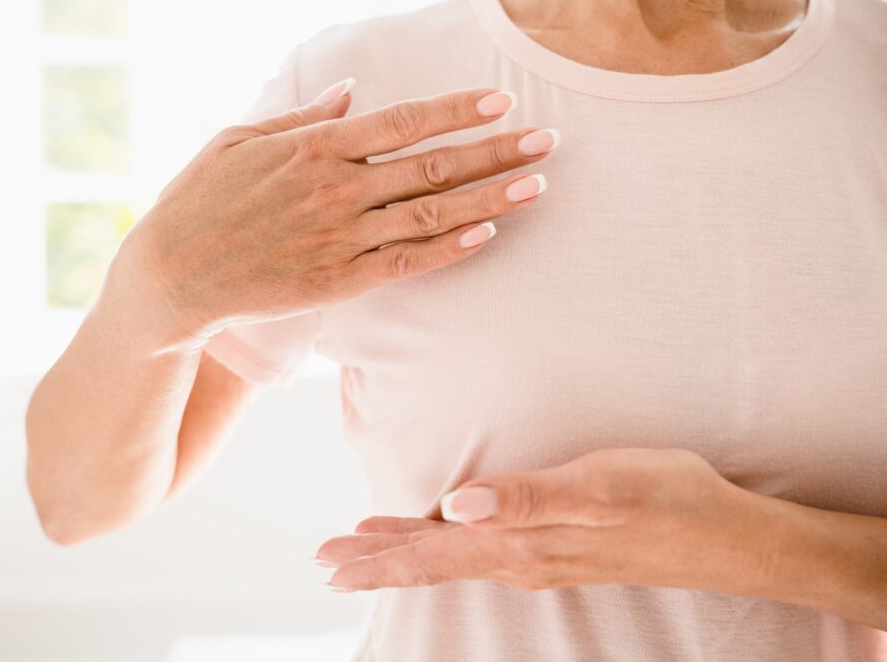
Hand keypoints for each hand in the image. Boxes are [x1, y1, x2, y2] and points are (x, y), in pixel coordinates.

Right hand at [114, 81, 557, 350]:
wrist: (171, 275)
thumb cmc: (199, 199)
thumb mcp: (240, 139)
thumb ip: (302, 116)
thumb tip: (349, 92)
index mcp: (315, 146)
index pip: (404, 121)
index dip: (458, 110)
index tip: (501, 100)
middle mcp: (337, 189)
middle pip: (434, 165)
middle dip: (496, 150)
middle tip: (547, 139)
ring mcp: (340, 237)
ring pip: (430, 213)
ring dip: (490, 197)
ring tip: (537, 184)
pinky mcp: (337, 281)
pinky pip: (406, 263)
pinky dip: (449, 248)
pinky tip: (487, 235)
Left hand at [316, 448, 772, 594]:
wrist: (725, 537)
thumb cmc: (667, 500)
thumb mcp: (603, 486)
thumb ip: (529, 497)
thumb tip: (457, 505)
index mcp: (523, 542)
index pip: (435, 554)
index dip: (380, 558)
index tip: (331, 563)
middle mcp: (523, 558)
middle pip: (434, 562)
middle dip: (376, 561)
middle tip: (326, 561)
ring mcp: (539, 557)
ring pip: (453, 559)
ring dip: (404, 554)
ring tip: (362, 551)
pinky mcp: (556, 547)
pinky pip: (481, 552)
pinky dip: (444, 546)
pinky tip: (440, 535)